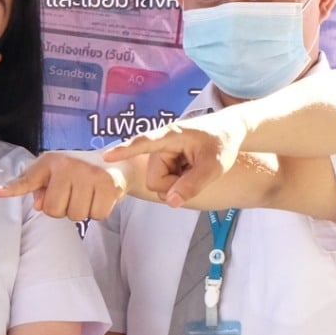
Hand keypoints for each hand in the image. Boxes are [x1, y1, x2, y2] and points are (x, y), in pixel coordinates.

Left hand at [0, 152, 127, 220]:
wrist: (116, 162)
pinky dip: (98, 212)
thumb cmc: (77, 171)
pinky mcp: (109, 184)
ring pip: (76, 215)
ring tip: (87, 194)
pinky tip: (99, 197)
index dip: (11, 188)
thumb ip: (39, 189)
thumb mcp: (54, 174)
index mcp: (50, 162)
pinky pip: (96, 215)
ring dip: (81, 211)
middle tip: (73, 195)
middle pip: (54, 210)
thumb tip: (39, 205)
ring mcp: (89, 174)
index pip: (27, 180)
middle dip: (62, 209)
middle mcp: (68, 165)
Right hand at [105, 112, 242, 208]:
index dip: (125, 151)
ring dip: (176, 182)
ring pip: (158, 183)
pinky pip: (163, 181)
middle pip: (154, 180)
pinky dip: (177, 180)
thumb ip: (192, 185)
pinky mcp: (163, 161)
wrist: (228, 131)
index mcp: (171, 136)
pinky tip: (188, 169)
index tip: (107, 157)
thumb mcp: (214, 166)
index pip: (144, 143)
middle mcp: (161, 144)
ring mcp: (161, 154)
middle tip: (194, 173)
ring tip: (193, 168)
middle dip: (173, 184)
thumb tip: (170, 202)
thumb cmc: (222, 142)